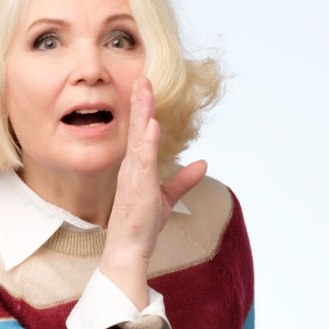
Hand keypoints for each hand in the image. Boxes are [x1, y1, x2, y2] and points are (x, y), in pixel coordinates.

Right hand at [100, 77, 206, 308]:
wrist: (127, 250)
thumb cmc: (141, 226)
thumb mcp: (167, 199)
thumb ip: (184, 180)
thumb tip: (201, 163)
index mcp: (136, 168)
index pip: (140, 133)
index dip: (143, 109)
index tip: (145, 86)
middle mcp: (131, 168)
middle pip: (136, 129)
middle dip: (140, 103)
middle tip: (143, 78)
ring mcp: (133, 177)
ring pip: (138, 139)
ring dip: (142, 114)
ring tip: (145, 92)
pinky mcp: (137, 189)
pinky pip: (142, 161)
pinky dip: (146, 143)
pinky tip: (150, 126)